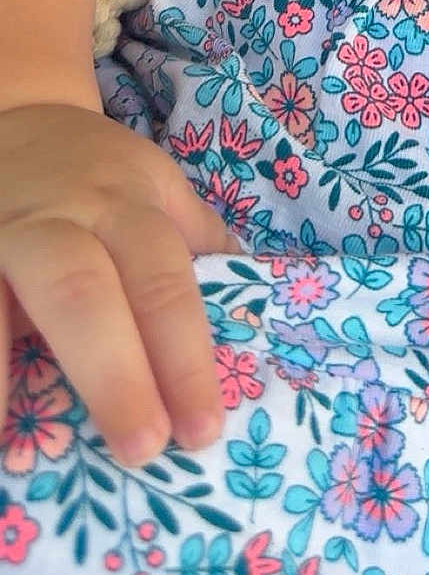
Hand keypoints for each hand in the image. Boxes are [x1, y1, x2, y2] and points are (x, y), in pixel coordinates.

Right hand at [0, 104, 234, 465]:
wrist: (16, 123)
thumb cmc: (98, 176)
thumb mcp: (155, 189)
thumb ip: (198, 244)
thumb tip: (257, 313)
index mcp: (126, 208)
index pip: (162, 282)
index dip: (184, 355)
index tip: (201, 429)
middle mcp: (59, 220)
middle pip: (85, 293)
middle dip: (114, 373)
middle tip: (140, 449)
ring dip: (3, 371)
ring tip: (9, 451)